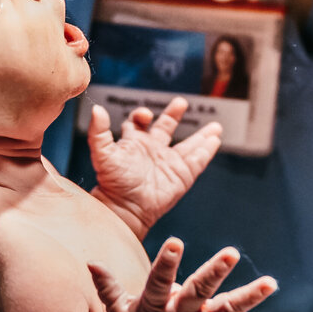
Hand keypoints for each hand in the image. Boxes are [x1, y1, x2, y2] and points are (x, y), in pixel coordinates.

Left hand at [88, 99, 221, 237]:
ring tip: (215, 126)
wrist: (125, 208)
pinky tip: (215, 140)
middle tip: (181, 102)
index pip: (139, 122)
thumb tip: (97, 109)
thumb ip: (98, 131)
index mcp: (134, 143)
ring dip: (201, 135)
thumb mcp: (102, 153)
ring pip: (188, 145)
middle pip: (166, 127)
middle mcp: (152, 151)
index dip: (142, 114)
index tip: (145, 115)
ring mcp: (169, 163)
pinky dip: (207, 150)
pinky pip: (198, 160)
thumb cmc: (112, 183)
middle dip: (173, 114)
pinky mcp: (182, 175)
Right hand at [89, 237, 284, 311]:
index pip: (158, 282)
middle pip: (198, 293)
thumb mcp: (118, 311)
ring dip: (250, 297)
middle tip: (232, 252)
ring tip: (272, 282)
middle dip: (214, 273)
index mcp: (154, 308)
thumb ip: (108, 286)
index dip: (166, 263)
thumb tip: (90, 262)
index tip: (176, 241)